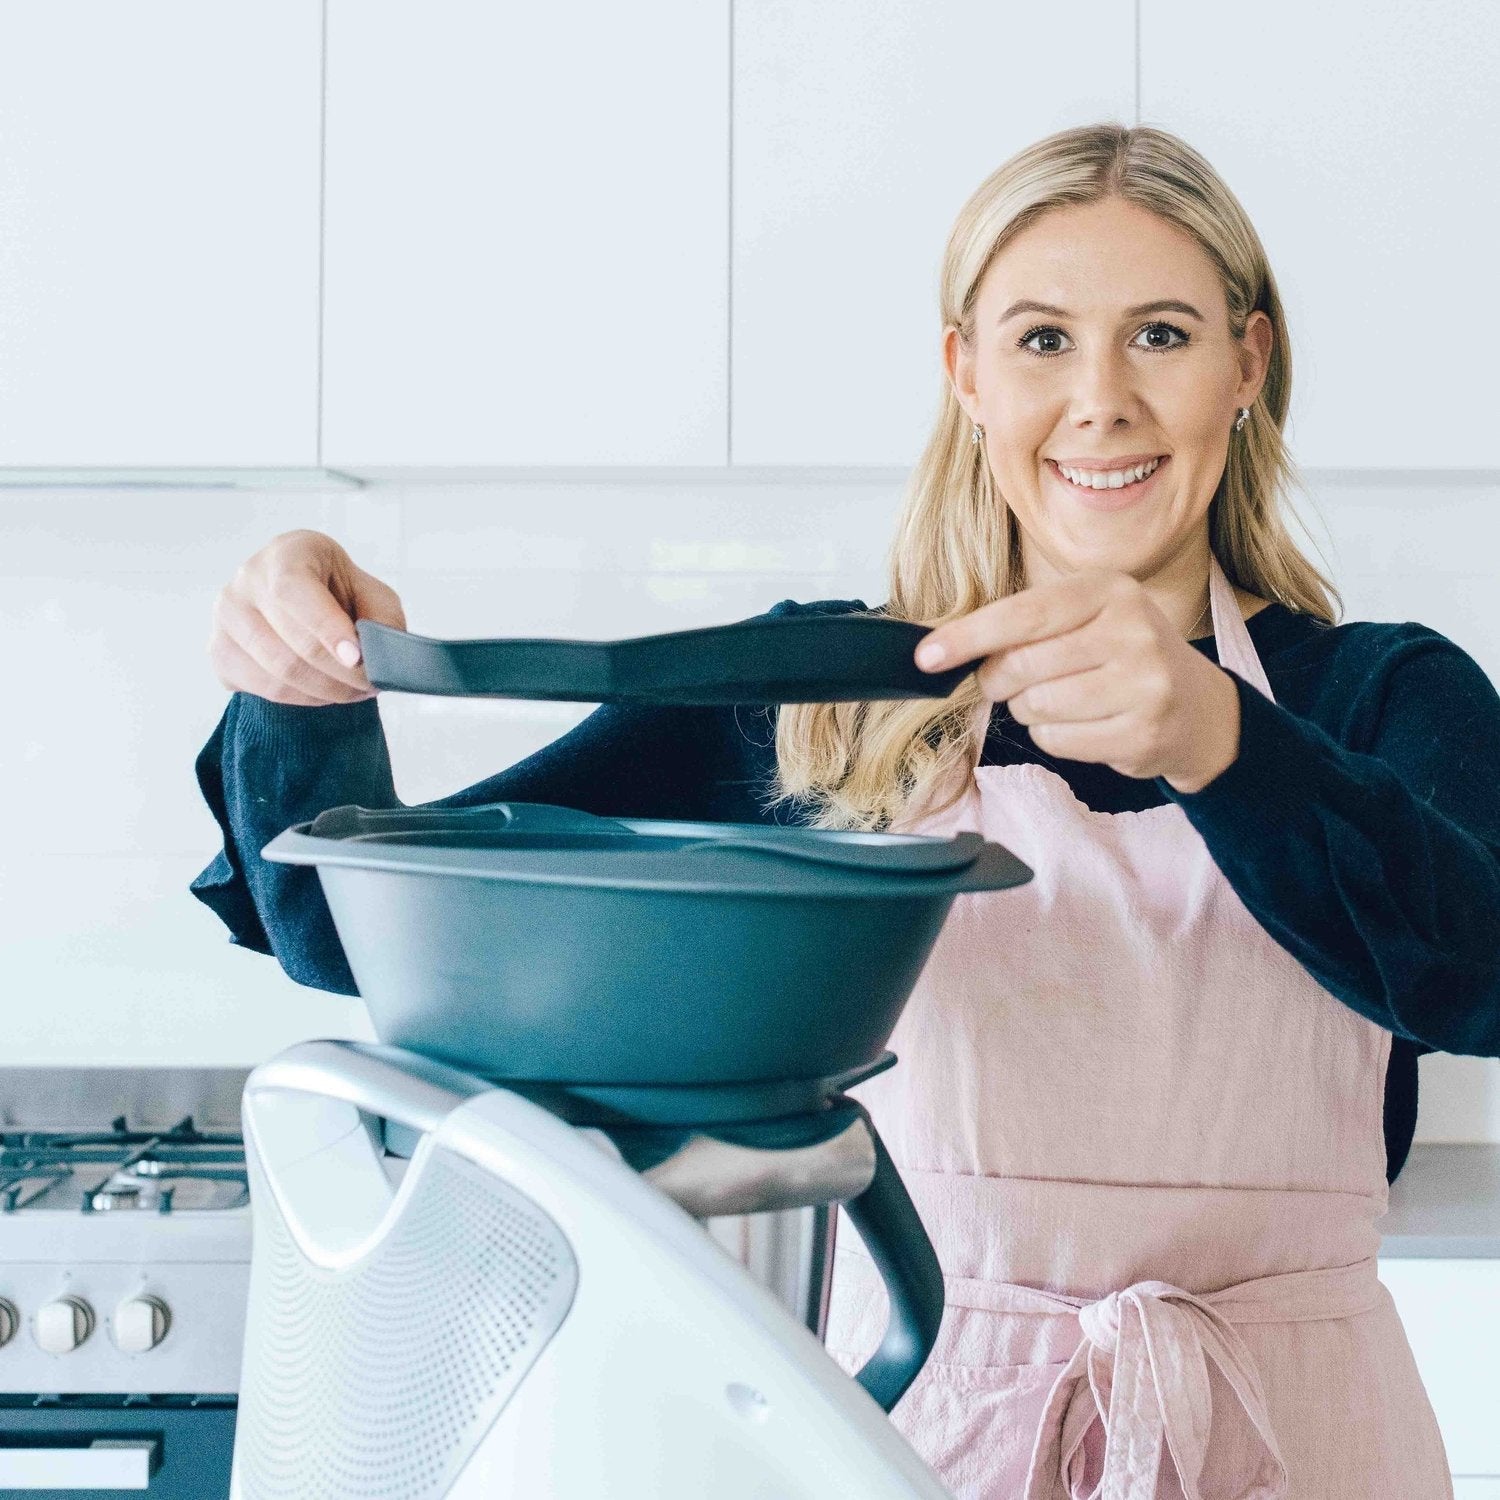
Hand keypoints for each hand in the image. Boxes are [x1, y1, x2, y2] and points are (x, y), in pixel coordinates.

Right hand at [208, 529, 407, 705]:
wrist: (306, 604)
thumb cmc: (340, 595)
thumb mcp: (371, 594)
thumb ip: (382, 619)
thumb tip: (382, 655)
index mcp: (287, 552)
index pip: (294, 590)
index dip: (326, 627)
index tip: (356, 657)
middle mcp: (247, 580)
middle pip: (290, 641)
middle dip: (340, 672)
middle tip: (372, 684)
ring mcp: (226, 617)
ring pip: (278, 671)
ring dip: (327, 691)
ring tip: (356, 691)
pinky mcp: (220, 652)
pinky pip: (264, 689)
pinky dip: (304, 699)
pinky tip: (327, 692)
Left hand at [913, 569, 1240, 791]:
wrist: (1197, 708)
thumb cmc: (1121, 657)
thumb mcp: (1086, 619)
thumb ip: (1025, 626)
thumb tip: (947, 650)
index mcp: (1109, 591)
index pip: (1023, 613)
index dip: (968, 636)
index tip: (927, 657)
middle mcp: (1132, 630)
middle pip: (1022, 665)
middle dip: (998, 681)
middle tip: (1007, 684)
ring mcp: (1144, 683)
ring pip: (1037, 707)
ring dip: (1028, 711)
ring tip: (1060, 701)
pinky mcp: (1143, 732)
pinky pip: (1059, 741)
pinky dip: (1053, 737)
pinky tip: (1084, 724)